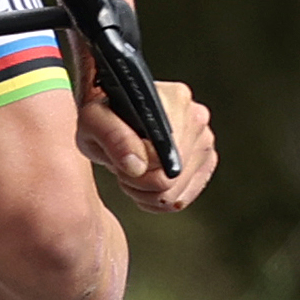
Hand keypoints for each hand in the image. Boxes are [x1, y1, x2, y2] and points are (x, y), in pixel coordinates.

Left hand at [79, 77, 216, 212]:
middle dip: (139, 181)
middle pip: (171, 179)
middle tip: (123, 165)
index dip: (135, 167)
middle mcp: (197, 117)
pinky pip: (181, 200)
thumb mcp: (93, 120)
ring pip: (175, 195)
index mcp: (175, 100)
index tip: (121, 160)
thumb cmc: (104, 116)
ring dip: (146, 192)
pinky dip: (158, 200)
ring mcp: (204, 141)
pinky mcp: (206, 162)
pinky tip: (145, 182)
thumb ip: (111, 136)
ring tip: (133, 171)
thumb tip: (137, 165)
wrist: (113, 116)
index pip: (160, 156)